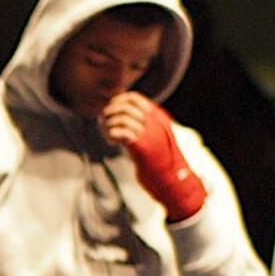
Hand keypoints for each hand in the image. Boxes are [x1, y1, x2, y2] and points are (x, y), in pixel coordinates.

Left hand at [101, 92, 206, 220]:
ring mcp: (149, 134)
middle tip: (103, 121)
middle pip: (126, 107)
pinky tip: (112, 142)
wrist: (171, 177)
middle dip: (110, 112)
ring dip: (109, 125)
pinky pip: (123, 133)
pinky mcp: (143, 147)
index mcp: (157, 117)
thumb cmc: (159, 159)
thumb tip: (122, 115)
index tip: (110, 108)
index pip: (134, 98)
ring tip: (108, 134)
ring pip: (122, 119)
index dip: (119, 100)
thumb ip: (143, 124)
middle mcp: (154, 123)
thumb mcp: (154, 136)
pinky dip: (112, 134)